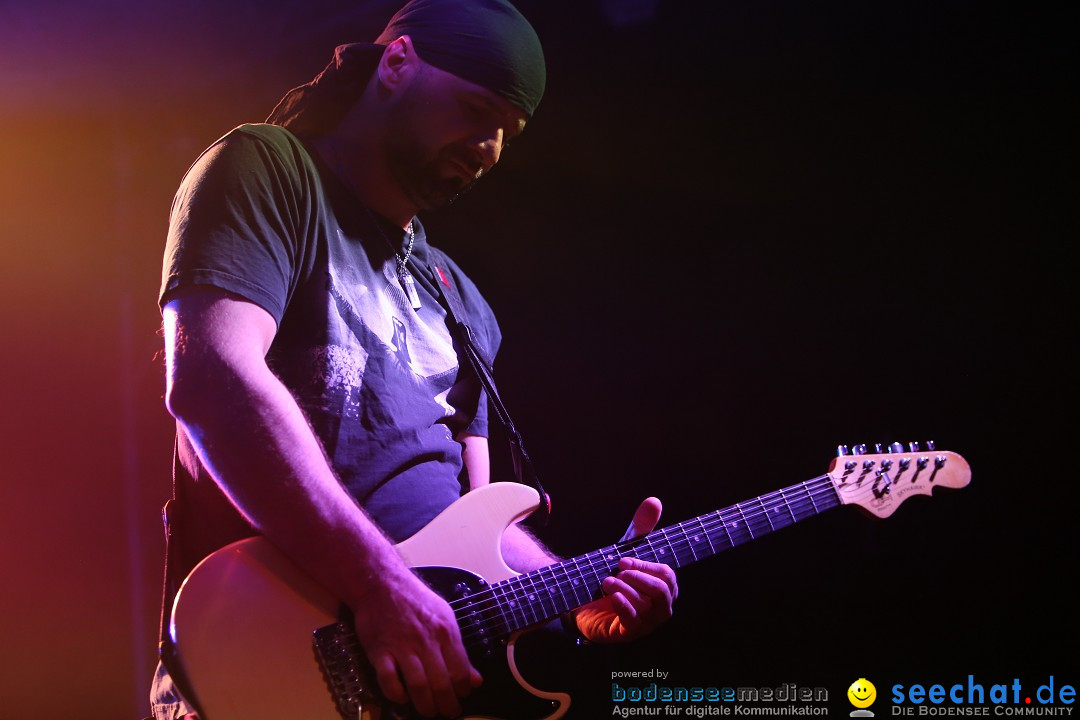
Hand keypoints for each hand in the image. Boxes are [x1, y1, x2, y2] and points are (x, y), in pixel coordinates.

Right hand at [350, 565, 482, 717]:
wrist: (382, 583)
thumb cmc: (413, 599)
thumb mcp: (444, 617)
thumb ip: (458, 649)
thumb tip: (474, 677)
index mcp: (445, 631)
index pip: (460, 672)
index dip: (462, 691)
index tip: (460, 697)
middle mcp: (425, 640)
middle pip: (441, 684)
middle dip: (446, 705)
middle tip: (447, 712)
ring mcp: (402, 647)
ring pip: (418, 687)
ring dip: (425, 705)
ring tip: (428, 711)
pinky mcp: (380, 651)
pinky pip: (389, 681)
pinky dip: (397, 695)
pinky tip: (402, 697)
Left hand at [573, 497, 677, 642]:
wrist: (584, 602)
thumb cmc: (614, 577)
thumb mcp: (627, 550)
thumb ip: (641, 528)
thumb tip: (654, 501)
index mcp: (665, 589)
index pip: (667, 576)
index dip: (647, 565)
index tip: (624, 558)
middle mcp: (660, 608)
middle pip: (662, 592)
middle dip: (639, 576)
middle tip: (617, 567)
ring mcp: (646, 624)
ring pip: (645, 606)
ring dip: (625, 588)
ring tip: (606, 580)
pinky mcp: (627, 633)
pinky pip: (633, 623)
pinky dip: (623, 606)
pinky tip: (611, 595)